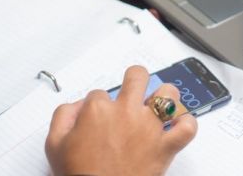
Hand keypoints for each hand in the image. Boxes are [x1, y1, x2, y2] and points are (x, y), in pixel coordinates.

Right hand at [45, 66, 197, 175]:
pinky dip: (187, 124)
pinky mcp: (165, 146)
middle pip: (138, 76)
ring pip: (168, 94)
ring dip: (165, 97)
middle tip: (134, 90)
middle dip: (135, 79)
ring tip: (160, 104)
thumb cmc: (80, 175)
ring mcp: (149, 127)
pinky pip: (187, 128)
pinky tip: (178, 126)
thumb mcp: (55, 144)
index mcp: (98, 109)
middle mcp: (126, 111)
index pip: (99, 93)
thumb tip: (77, 106)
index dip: (99, 104)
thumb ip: (63, 116)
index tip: (99, 117)